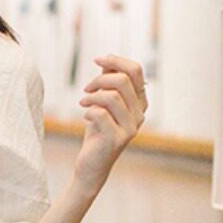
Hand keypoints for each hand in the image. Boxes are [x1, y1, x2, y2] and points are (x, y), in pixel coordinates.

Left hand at [71, 56, 147, 195]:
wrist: (92, 163)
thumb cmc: (97, 130)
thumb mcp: (103, 102)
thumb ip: (108, 81)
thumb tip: (107, 59)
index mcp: (140, 102)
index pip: (136, 71)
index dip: (116, 61)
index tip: (97, 60)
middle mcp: (140, 114)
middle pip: (123, 80)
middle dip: (100, 79)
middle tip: (86, 89)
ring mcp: (131, 128)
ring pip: (112, 96)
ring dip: (92, 96)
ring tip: (83, 102)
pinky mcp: (117, 139)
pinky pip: (101, 114)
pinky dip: (89, 111)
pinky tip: (85, 117)